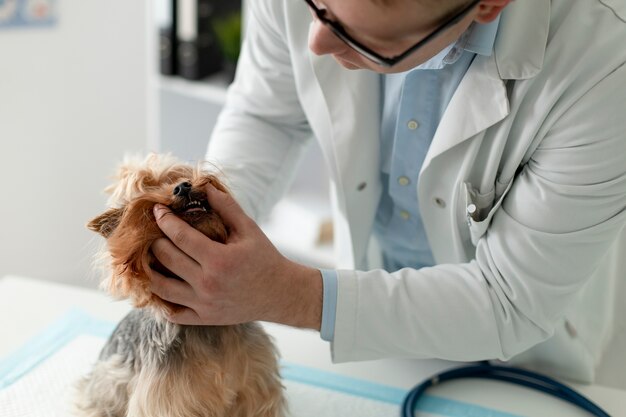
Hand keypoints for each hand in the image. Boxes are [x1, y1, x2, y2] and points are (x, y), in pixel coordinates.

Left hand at [149, 183, 322, 328]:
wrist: (280, 294)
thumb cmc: (264, 258)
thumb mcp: (249, 229)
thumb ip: (226, 206)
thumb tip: (204, 186)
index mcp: (220, 260)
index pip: (180, 236)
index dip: (164, 220)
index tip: (157, 210)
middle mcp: (208, 283)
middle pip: (166, 259)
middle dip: (154, 241)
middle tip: (152, 231)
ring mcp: (204, 304)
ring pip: (160, 287)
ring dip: (149, 270)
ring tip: (149, 257)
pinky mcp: (203, 318)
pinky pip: (171, 312)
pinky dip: (160, 300)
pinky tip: (160, 284)